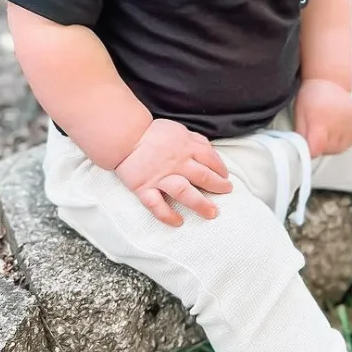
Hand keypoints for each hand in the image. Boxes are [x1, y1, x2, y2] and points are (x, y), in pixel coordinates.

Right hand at [114, 119, 232, 226]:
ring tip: (212, 213)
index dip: (220, 169)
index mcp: (186, 147)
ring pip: (184, 192)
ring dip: (200, 204)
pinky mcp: (145, 188)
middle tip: (226, 192)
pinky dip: (167, 215)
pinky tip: (178, 222)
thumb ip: (195, 140)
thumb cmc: (153, 133)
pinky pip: (157, 205)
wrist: (125, 137)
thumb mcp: (179, 130)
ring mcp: (161, 177)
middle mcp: (177, 164)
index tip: (225, 177)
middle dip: (218, 186)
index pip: (210, 159)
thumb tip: (210, 151)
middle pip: (203, 176)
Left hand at [294, 78, 351, 157]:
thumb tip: (300, 152)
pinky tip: (333, 131)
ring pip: (338, 149)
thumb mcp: (299, 114)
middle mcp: (338, 125)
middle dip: (318, 147)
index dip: (308, 151)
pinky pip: (348, 143)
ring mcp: (350, 125)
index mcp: (321, 122)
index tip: (304, 145)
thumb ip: (301, 135)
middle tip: (313, 134)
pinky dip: (340, 142)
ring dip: (329, 146)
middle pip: (326, 150)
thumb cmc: (311, 96)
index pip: (315, 150)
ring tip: (323, 131)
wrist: (330, 80)